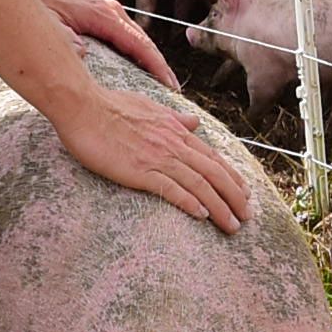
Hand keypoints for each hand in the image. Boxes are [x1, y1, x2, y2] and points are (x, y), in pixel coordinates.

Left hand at [42, 0, 176, 88]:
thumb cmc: (44, 0)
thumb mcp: (49, 19)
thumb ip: (64, 36)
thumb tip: (81, 53)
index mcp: (105, 16)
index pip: (138, 44)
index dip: (156, 65)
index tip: (168, 83)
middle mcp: (114, 12)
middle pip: (145, 42)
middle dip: (161, 65)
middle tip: (173, 89)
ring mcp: (112, 11)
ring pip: (139, 38)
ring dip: (152, 58)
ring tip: (162, 81)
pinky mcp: (107, 14)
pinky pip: (129, 35)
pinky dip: (139, 50)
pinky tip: (140, 65)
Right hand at [44, 80, 253, 232]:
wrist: (83, 106)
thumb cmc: (110, 106)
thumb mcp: (149, 107)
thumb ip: (173, 118)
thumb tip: (193, 122)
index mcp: (176, 131)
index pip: (213, 157)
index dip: (232, 177)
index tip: (245, 194)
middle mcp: (173, 144)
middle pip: (214, 174)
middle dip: (235, 197)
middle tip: (248, 217)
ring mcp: (158, 157)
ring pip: (199, 184)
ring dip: (220, 207)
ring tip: (232, 225)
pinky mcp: (140, 170)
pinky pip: (171, 189)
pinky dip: (190, 202)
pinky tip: (202, 215)